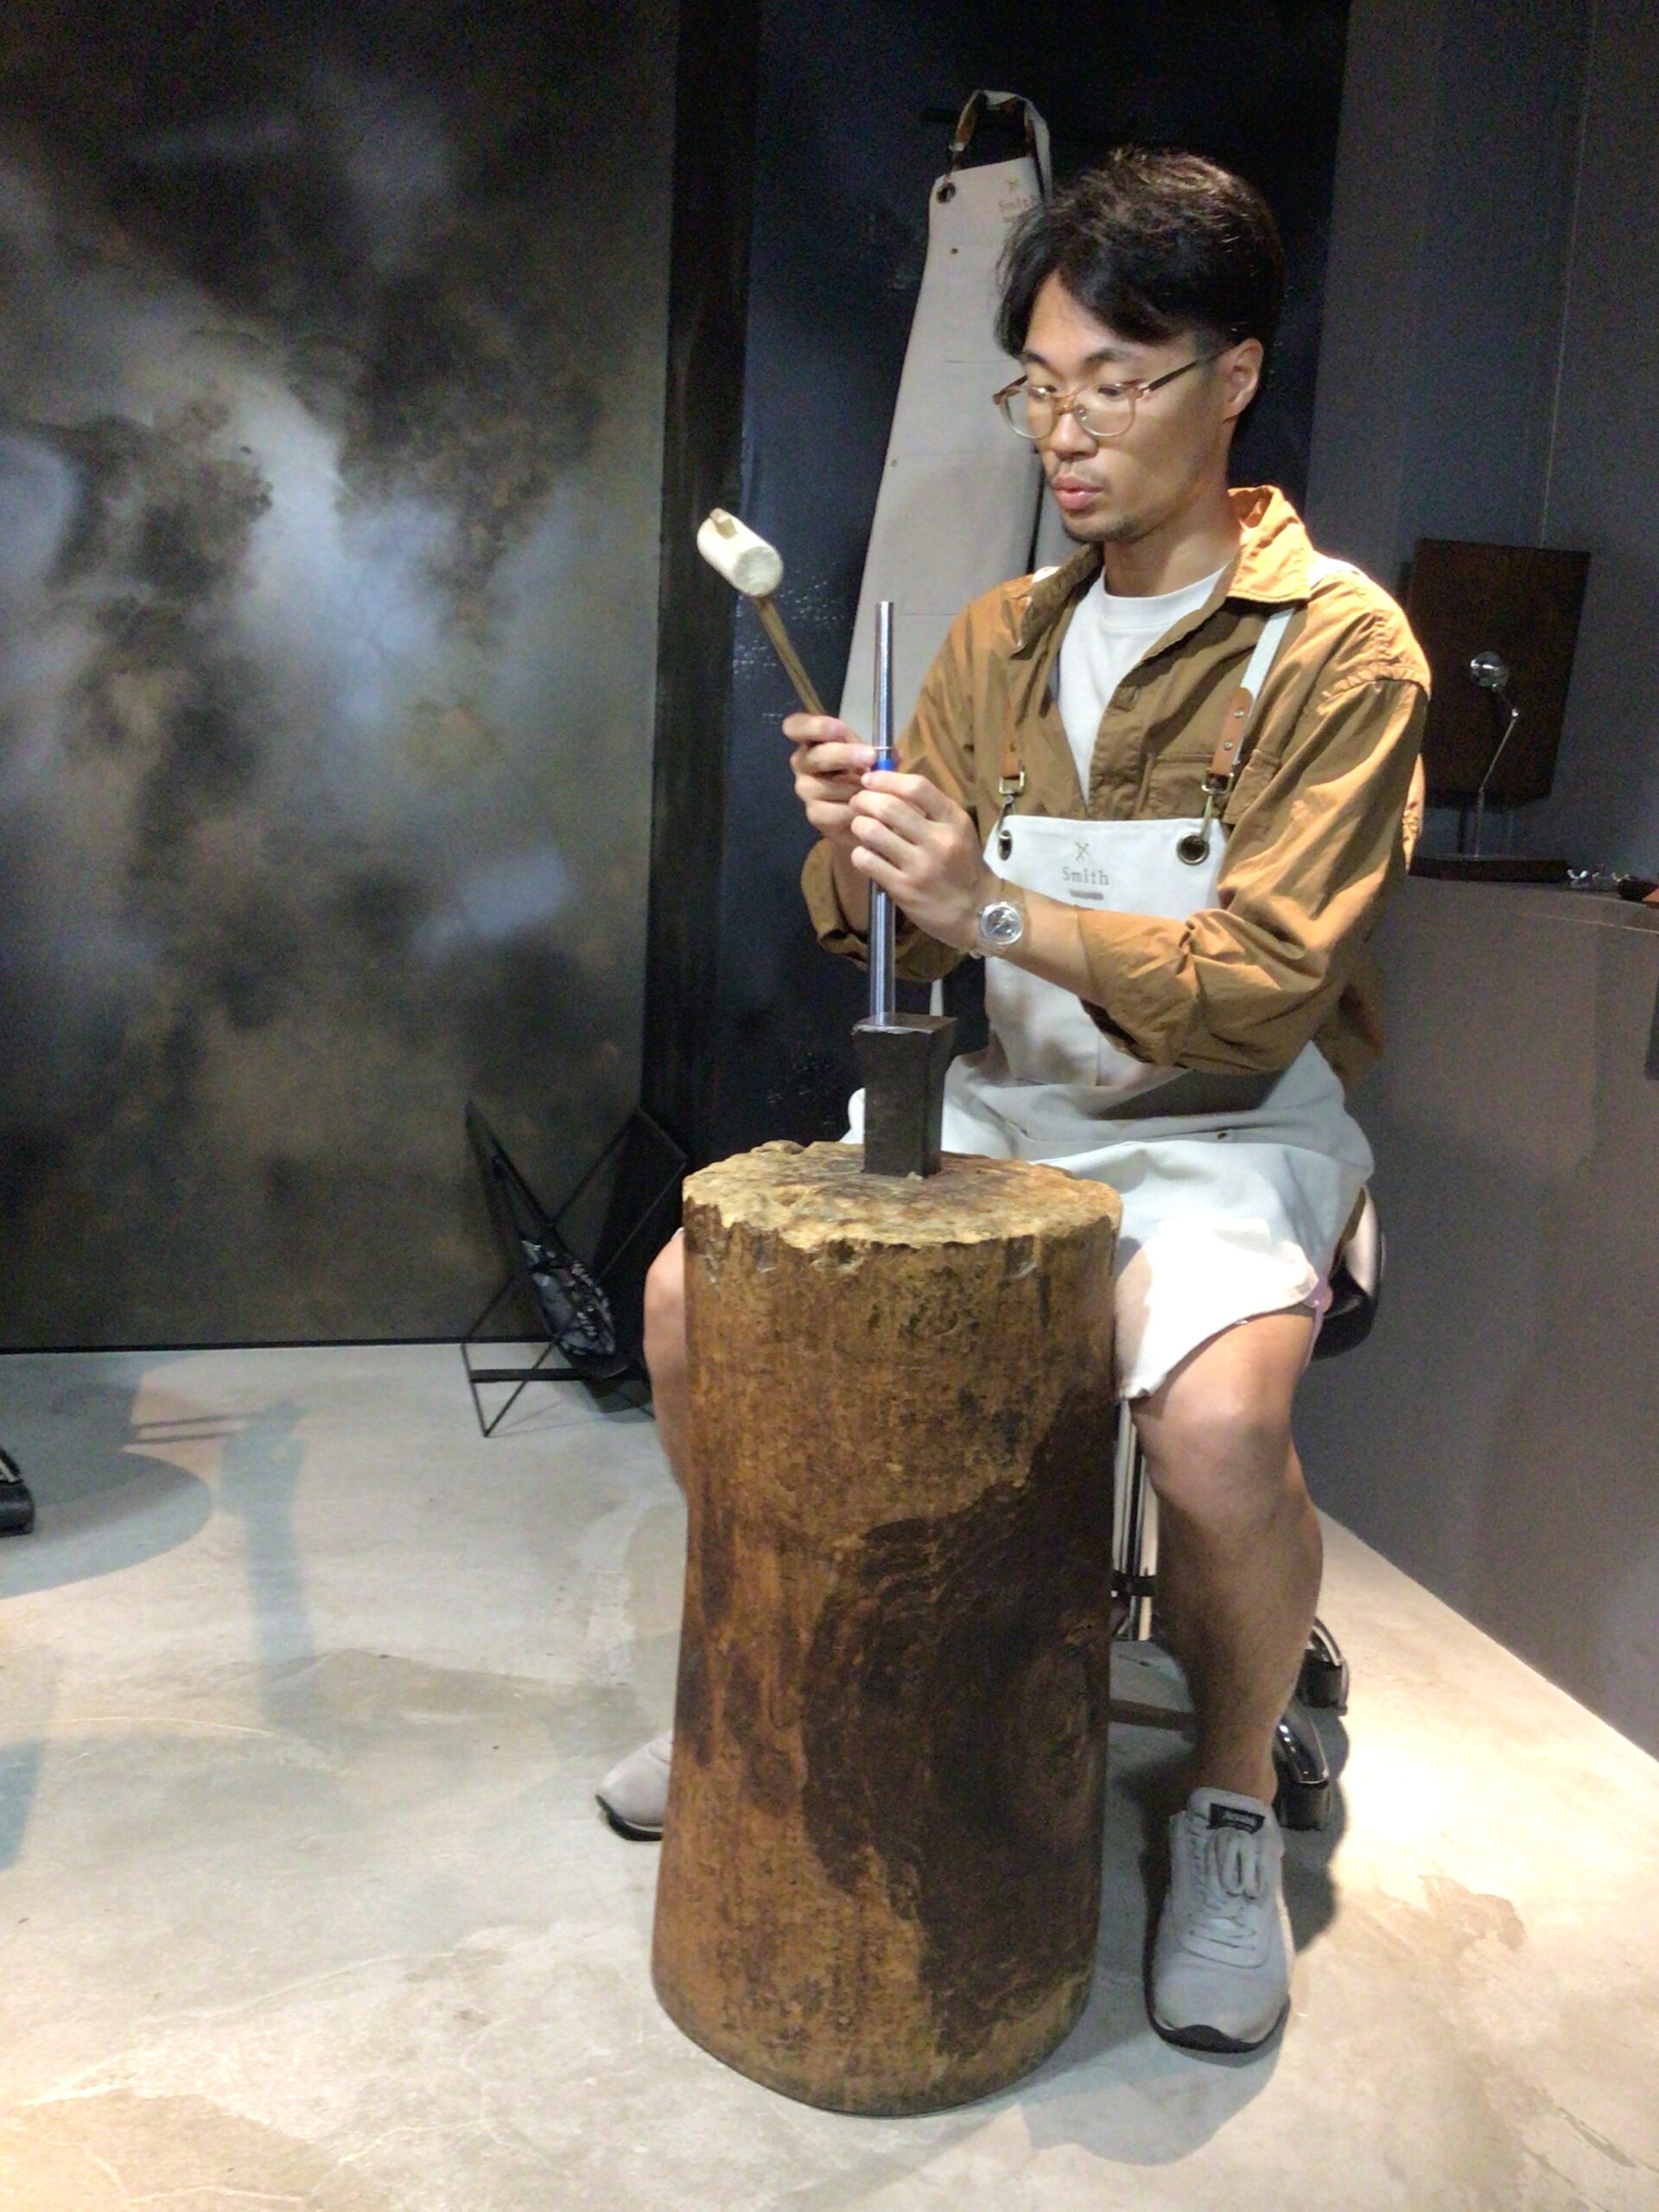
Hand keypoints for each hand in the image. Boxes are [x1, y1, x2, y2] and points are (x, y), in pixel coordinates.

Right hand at [783, 713, 875, 850]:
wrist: (861, 812)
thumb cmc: (861, 774)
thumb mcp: (869, 755)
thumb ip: (878, 750)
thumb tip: (892, 755)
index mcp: (812, 740)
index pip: (796, 726)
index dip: (815, 726)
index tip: (839, 730)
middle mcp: (802, 763)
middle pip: (817, 756)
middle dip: (845, 755)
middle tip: (871, 756)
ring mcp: (805, 789)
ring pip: (830, 786)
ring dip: (857, 787)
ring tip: (875, 789)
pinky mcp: (815, 814)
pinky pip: (838, 810)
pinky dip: (857, 808)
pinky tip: (869, 808)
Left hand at [847, 771, 993, 949]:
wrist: (976, 912)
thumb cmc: (964, 866)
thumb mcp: (959, 830)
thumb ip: (931, 808)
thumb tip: (891, 784)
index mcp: (954, 821)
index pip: (917, 787)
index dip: (886, 778)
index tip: (870, 779)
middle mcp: (938, 841)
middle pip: (887, 806)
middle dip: (863, 800)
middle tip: (858, 803)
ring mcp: (919, 867)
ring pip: (871, 832)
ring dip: (858, 825)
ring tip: (860, 827)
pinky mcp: (903, 889)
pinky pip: (866, 861)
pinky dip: (859, 853)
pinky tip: (865, 854)